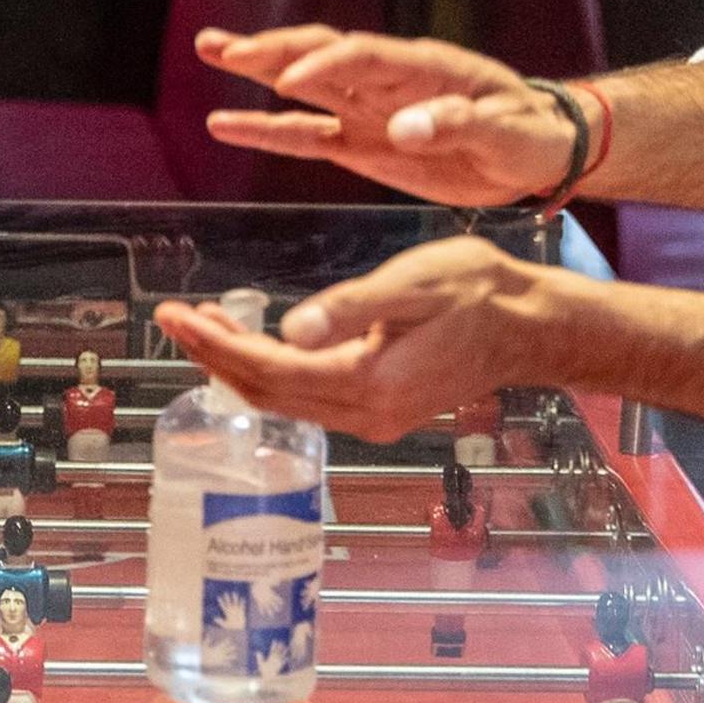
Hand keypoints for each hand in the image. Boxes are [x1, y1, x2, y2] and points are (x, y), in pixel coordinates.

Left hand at [151, 237, 567, 443]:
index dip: (217, 345)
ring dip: (237, 364)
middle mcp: (367, 413)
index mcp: (370, 384)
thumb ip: (350, 309)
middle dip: (214, 356)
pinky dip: (269, 370)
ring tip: (201, 324)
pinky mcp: (380, 406)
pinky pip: (307, 396)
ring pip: (284, 398)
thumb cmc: (479, 294)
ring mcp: (373, 416)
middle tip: (173, 318)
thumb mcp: (412, 286)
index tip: (176, 315)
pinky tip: (253, 341)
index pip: (270, 372)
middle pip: (267, 393)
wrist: (530, 325)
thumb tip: (290, 329)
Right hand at [197, 26, 586, 207]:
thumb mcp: (507, 132)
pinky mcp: (362, 143)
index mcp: (425, 67)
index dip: (326, 65)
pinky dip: (267, 129)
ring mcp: (370, 109)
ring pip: (303, 85)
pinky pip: (307, 134)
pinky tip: (226, 124)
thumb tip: (402, 128)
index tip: (290, 80)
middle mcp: (387, 80)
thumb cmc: (530, 131)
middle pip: (321, 53)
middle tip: (224, 46)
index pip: (364, 56)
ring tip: (210, 49)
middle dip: (272, 49)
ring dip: (257, 69)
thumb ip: (455, 125)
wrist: (539, 151)